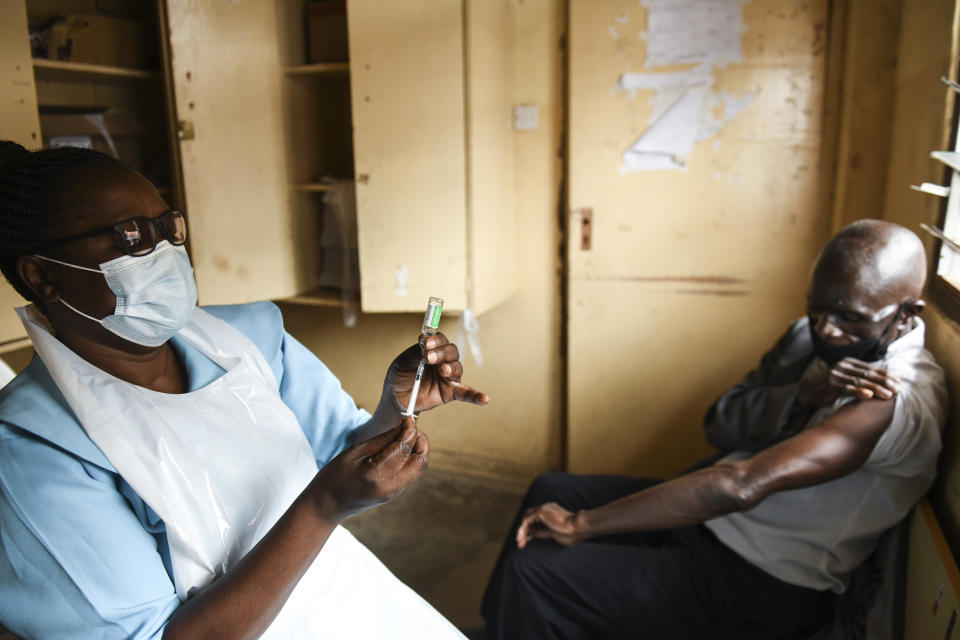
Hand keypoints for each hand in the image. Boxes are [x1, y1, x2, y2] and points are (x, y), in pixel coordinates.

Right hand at [309, 417, 428, 521]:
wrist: (327, 505)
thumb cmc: (335, 475)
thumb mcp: (356, 451)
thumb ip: (383, 439)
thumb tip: (403, 425)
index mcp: (378, 474)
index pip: (405, 448)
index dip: (410, 430)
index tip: (408, 418)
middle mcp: (391, 486)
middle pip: (420, 461)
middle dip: (420, 441)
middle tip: (408, 428)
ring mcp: (394, 492)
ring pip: (418, 467)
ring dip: (416, 450)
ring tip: (402, 438)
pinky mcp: (394, 493)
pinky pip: (410, 473)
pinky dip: (409, 458)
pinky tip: (397, 450)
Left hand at [385, 332, 489, 413]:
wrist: (396, 397)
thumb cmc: (400, 375)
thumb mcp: (404, 361)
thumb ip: (415, 353)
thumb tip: (425, 342)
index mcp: (433, 350)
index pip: (440, 340)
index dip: (435, 340)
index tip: (425, 343)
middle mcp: (443, 361)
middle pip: (451, 352)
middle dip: (442, 353)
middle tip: (429, 358)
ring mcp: (448, 376)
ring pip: (457, 367)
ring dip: (451, 367)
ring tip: (442, 370)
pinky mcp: (451, 392)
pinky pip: (466, 393)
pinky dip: (476, 396)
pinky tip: (485, 399)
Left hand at [516, 502, 584, 548]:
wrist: (578, 528)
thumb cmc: (572, 534)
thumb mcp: (554, 534)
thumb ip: (543, 532)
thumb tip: (533, 533)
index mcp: (551, 512)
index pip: (535, 519)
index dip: (529, 530)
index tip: (526, 541)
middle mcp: (546, 508)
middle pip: (528, 518)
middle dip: (523, 531)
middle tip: (521, 543)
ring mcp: (543, 508)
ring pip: (526, 519)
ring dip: (521, 532)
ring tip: (520, 544)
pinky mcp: (541, 512)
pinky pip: (526, 521)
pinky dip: (522, 530)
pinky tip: (522, 539)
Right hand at [797, 357, 899, 407]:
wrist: (810, 391)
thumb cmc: (832, 386)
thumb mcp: (847, 377)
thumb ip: (860, 375)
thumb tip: (883, 380)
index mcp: (849, 361)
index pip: (871, 368)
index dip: (886, 375)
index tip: (898, 381)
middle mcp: (843, 365)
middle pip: (868, 374)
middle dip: (885, 382)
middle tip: (897, 390)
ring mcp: (836, 374)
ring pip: (861, 382)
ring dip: (877, 389)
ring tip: (888, 395)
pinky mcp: (831, 384)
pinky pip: (848, 388)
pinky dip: (859, 392)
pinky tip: (869, 396)